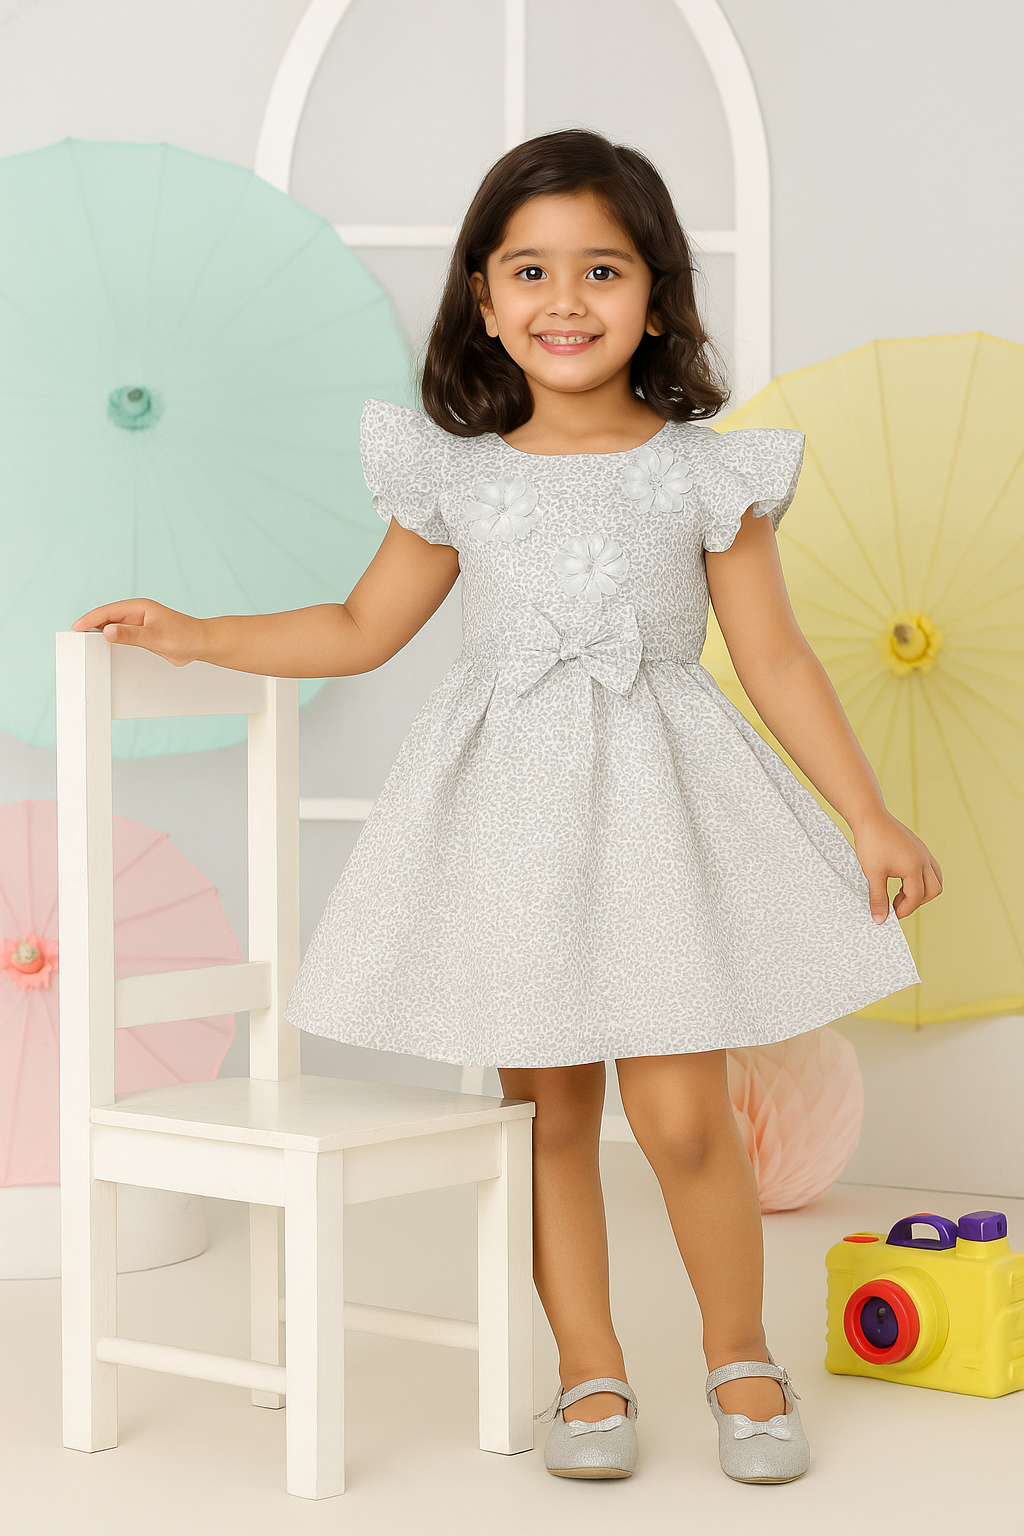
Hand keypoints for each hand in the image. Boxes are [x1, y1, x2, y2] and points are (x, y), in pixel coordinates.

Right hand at [71, 598, 205, 668]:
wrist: (201, 644)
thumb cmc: (183, 636)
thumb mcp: (154, 637)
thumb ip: (130, 635)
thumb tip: (107, 631)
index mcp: (138, 607)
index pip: (108, 611)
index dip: (90, 619)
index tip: (76, 628)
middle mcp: (137, 614)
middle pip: (107, 618)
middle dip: (91, 626)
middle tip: (74, 637)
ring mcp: (139, 625)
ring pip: (113, 628)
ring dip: (100, 634)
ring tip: (84, 644)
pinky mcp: (143, 636)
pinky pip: (122, 637)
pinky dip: (111, 642)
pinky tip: (103, 650)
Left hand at [852, 811, 942, 922]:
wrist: (870, 817)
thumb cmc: (871, 842)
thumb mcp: (873, 874)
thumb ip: (878, 898)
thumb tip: (879, 918)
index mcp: (914, 867)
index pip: (917, 897)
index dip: (905, 909)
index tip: (893, 915)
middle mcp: (924, 860)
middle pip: (933, 890)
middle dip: (917, 902)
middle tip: (897, 905)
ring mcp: (924, 852)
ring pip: (935, 879)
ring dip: (922, 891)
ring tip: (900, 894)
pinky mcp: (920, 847)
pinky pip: (930, 868)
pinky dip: (921, 879)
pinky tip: (902, 879)